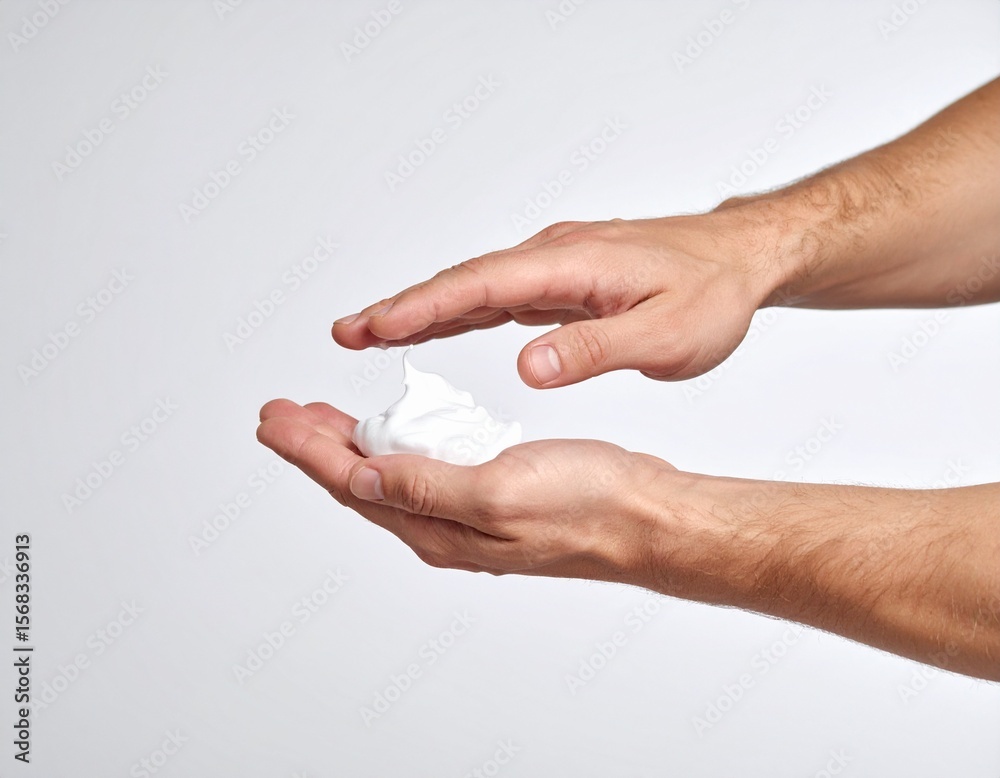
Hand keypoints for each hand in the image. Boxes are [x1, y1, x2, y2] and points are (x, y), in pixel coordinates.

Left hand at [255, 398, 678, 583]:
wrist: (644, 517)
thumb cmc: (586, 506)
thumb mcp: (499, 491)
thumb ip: (426, 487)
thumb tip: (360, 479)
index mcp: (438, 528)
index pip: (351, 485)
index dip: (307, 449)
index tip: (274, 418)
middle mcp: (444, 526)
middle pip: (360, 483)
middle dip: (316, 445)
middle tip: (282, 413)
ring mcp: (466, 513)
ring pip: (389, 477)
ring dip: (351, 445)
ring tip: (323, 419)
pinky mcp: (490, 495)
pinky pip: (424, 471)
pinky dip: (397, 447)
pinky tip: (397, 434)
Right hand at [333, 213, 786, 387]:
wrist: (743, 257)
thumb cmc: (713, 293)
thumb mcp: (666, 334)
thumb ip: (595, 349)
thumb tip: (528, 368)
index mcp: (572, 265)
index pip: (481, 286)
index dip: (423, 308)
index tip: (373, 326)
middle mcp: (553, 256)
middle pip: (463, 282)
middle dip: (402, 307)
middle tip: (345, 331)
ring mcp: (554, 265)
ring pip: (475, 287)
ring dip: (423, 309)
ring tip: (369, 331)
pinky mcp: (561, 279)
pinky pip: (497, 294)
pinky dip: (459, 311)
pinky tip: (435, 327)